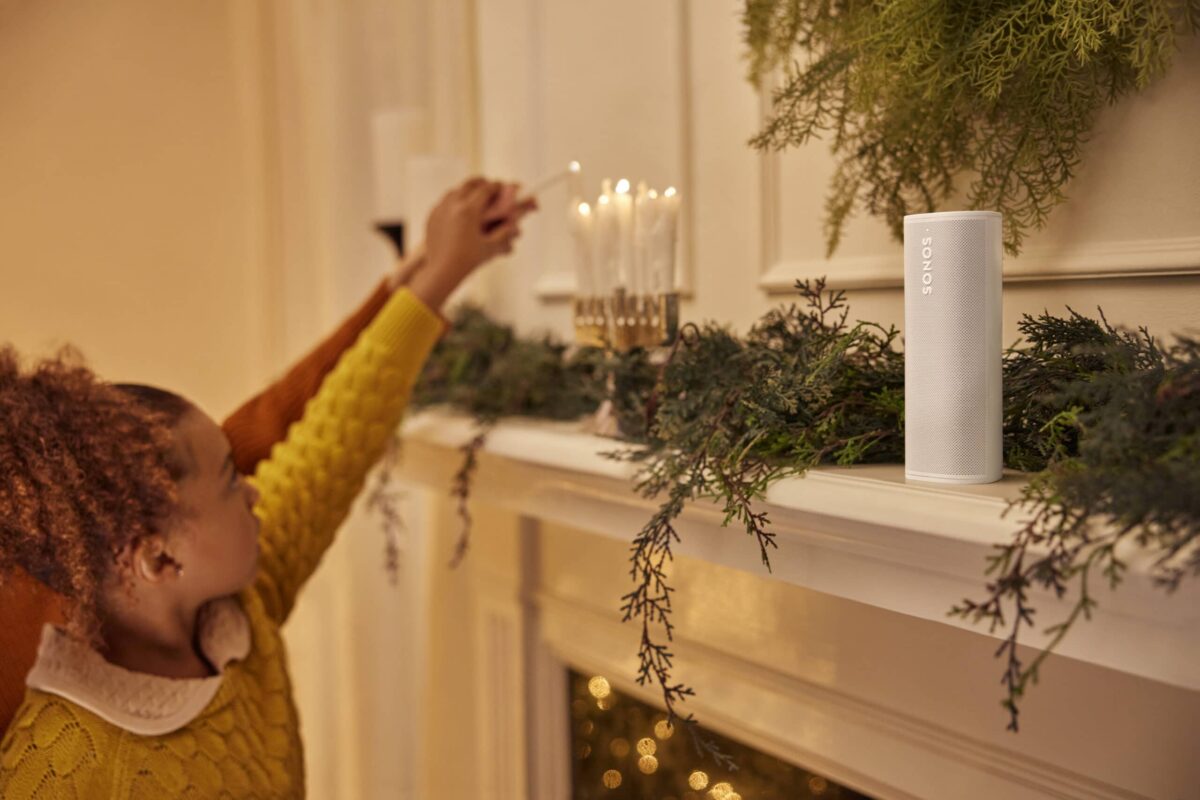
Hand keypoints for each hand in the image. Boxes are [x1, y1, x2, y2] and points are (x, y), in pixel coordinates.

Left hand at [407, 177, 536, 310]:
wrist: (442, 271)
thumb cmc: (467, 260)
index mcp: (469, 210)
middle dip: (481, 183)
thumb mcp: (491, 247)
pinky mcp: (432, 217)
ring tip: (474, 197)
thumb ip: (505, 233)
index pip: (486, 189)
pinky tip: (459, 209)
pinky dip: (453, 201)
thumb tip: (515, 224)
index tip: (502, 186)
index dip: (496, 186)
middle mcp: (453, 205)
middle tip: (489, 186)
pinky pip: (444, 202)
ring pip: (455, 191)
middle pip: (469, 184)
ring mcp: (440, 209)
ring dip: (467, 190)